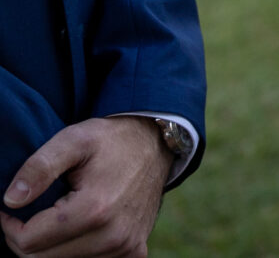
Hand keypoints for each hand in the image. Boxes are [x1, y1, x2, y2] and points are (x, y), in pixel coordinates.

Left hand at [4, 117, 168, 257]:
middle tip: (31, 211)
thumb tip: (11, 200)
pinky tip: (77, 228)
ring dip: (50, 245)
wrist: (156, 145)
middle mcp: (113, 236)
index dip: (10, 225)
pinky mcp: (133, 252)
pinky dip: (72, 250)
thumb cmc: (110, 141)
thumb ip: (40, 167)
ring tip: (58, 215)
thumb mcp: (74, 140)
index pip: (28, 242)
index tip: (14, 205)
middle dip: (27, 237)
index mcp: (95, 209)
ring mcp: (126, 248)